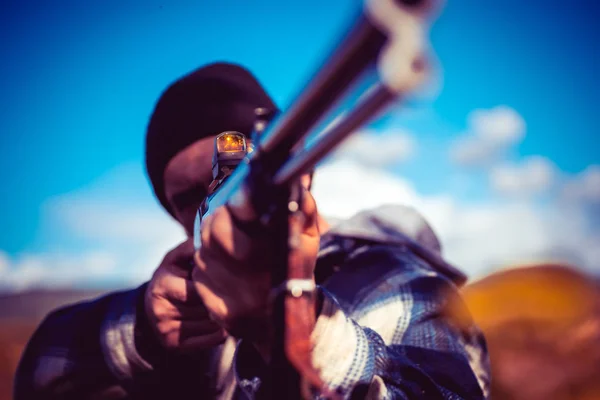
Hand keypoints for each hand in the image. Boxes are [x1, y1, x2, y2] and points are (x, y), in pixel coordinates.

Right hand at [144, 239, 226, 351]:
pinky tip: (223, 320)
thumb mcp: (175, 258)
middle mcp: (161, 311)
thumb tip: (209, 241)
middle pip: (205, 308)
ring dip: (224, 315)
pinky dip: (222, 330)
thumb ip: (190, 247)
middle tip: (236, 292)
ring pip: (211, 324)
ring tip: (229, 305)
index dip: (213, 284)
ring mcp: (167, 331)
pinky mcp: (175, 346)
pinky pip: (211, 340)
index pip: (196, 289)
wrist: (152, 308)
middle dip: (220, 299)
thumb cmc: (172, 276)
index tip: (225, 279)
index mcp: (162, 286)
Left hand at [192, 184, 319, 342]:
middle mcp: (251, 282)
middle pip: (214, 233)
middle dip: (220, 220)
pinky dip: (209, 266)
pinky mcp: (214, 309)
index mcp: (275, 260)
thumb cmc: (295, 275)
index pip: (242, 219)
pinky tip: (226, 267)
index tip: (241, 195)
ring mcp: (230, 299)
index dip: (239, 204)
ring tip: (232, 245)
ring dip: (213, 244)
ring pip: (203, 252)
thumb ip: (302, 208)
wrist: (285, 326)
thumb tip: (296, 182)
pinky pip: (199, 275)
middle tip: (231, 218)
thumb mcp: (307, 241)